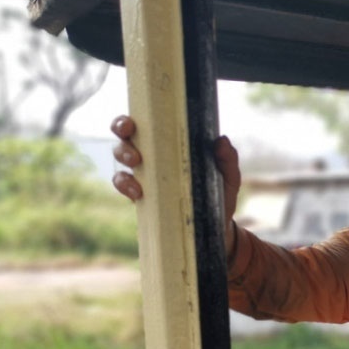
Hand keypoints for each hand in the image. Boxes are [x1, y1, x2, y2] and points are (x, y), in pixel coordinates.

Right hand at [110, 115, 240, 232]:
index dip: (128, 121)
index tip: (131, 125)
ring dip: (123, 158)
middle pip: (124, 137)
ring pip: (120, 160)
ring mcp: (144, 176)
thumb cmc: (219, 195)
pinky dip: (125, 185)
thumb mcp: (228, 177)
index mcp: (169, 144)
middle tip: (135, 151)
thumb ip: (227, 160)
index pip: (144, 124)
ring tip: (137, 165)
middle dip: (122, 136)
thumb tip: (222, 140)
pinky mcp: (141, 197)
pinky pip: (123, 186)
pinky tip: (138, 192)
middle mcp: (152, 156)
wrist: (216, 227)